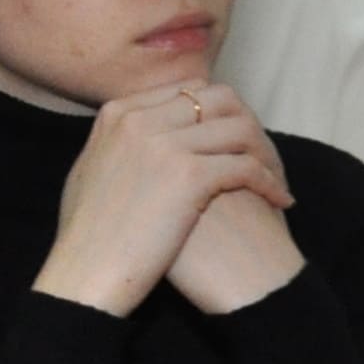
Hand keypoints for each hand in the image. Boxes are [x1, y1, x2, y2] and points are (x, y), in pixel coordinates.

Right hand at [33, 82, 293, 315]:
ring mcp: (164, 144)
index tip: (237, 139)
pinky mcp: (188, 175)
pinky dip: (271, 182)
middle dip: (251, 125)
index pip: (189, 89)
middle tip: (264, 156)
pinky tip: (279, 201)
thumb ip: (119, 143)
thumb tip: (139, 131)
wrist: (84, 273)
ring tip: (276, 180)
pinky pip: (249, 166)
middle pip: (221, 100)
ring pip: (242, 129)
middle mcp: (140, 120)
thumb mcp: (91, 170)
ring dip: (268, 154)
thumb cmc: (89, 235)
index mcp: (119, 113)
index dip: (223, 113)